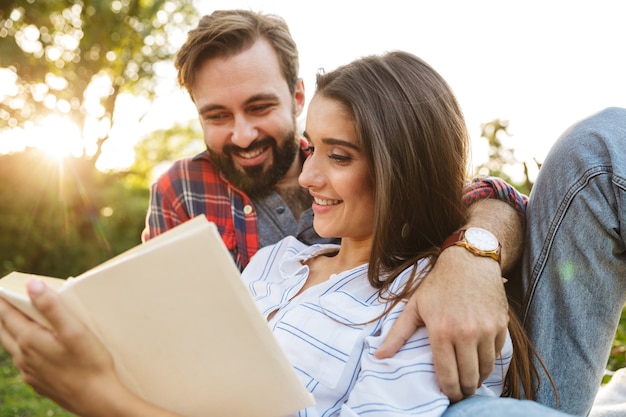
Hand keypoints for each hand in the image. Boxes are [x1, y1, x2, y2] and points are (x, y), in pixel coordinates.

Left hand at [0, 279, 119, 415]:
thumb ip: (51, 306)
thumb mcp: (74, 330)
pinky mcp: (39, 382)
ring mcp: (30, 372)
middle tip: (2, 301)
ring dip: (10, 331)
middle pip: (4, 330)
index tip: (1, 287)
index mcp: (29, 340)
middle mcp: (23, 357)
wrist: (97, 399)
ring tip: (14, 320)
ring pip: (12, 347)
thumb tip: (31, 284)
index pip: (7, 314)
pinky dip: (22, 348)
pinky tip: (32, 348)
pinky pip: (24, 361)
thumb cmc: (89, 362)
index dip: (3, 299)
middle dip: (2, 314)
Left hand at [375, 246, 508, 401]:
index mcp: (441, 331)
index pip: (448, 375)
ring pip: (485, 369)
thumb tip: (379, 356)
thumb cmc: (438, 285)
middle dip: (464, 389)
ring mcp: (486, 330)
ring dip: (478, 378)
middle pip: (469, 378)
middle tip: (460, 391)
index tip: (449, 395)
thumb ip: (397, 334)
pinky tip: (480, 358)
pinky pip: (497, 353)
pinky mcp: (501, 325)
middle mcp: (466, 333)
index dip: (449, 391)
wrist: (469, 262)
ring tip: (470, 378)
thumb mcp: (414, 307)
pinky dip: (489, 360)